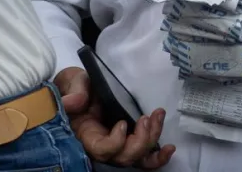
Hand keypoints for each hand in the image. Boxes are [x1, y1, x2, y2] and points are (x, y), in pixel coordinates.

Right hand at [54, 66, 174, 168]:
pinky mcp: (129, 139)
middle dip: (140, 141)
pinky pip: (144, 156)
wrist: (82, 88)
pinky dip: (158, 157)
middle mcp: (102, 144)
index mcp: (86, 133)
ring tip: (158, 116)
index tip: (123, 123)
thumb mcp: (71, 82)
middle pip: (124, 157)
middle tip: (146, 118)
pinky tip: (170, 148)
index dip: (114, 142)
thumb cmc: (76, 86)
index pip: (101, 150)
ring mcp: (118, 144)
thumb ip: (73, 91)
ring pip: (138, 156)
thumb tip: (74, 101)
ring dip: (152, 138)